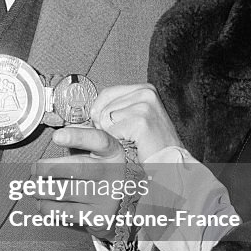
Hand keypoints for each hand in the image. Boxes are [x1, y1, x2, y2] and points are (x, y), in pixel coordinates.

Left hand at [34, 126, 129, 241]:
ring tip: (33, 188)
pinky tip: (41, 203)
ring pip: (67, 191)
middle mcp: (113, 173)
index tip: (56, 137)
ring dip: (43, 189)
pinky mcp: (99, 217)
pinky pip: (67, 212)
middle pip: (77, 167)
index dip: (77, 137)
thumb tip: (58, 137)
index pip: (99, 140)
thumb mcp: (98, 153)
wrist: (124, 205)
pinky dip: (48, 207)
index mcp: (113, 153)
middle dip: (48, 168)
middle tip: (34, 169)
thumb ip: (80, 141)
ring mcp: (107, 197)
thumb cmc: (101, 172)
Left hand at [52, 83, 181, 163]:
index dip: (100, 114)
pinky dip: (118, 143)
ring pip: (104, 120)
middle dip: (106, 127)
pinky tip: (135, 145)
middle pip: (101, 107)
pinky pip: (110, 132)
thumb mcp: (133, 119)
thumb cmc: (150, 144)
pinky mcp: (141, 121)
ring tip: (133, 140)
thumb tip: (80, 116)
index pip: (104, 94)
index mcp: (144, 89)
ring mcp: (145, 105)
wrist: (170, 162)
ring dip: (113, 136)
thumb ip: (112, 110)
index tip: (114, 126)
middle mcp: (145, 93)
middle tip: (127, 136)